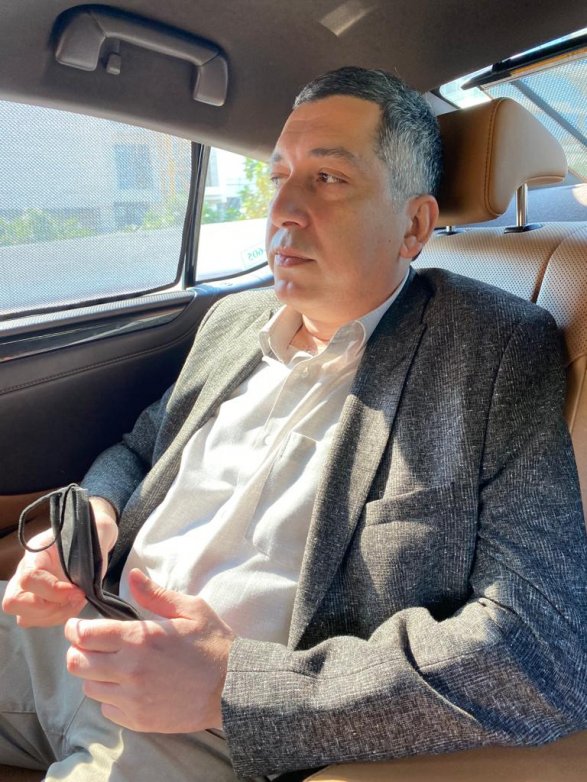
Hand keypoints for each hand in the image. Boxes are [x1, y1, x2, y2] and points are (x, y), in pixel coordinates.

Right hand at [1, 496, 117, 627]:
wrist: (93, 537)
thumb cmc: (93, 534)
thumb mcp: (98, 534)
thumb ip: (94, 551)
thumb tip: (87, 577)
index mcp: (38, 551)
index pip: (29, 577)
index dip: (52, 591)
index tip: (78, 591)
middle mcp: (26, 571)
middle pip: (14, 602)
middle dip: (47, 609)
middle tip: (75, 599)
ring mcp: (29, 588)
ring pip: (25, 616)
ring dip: (55, 615)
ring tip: (78, 601)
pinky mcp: (38, 602)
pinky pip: (37, 621)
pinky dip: (58, 618)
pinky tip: (75, 604)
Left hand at [64, 569, 235, 732]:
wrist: (233, 687)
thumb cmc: (213, 643)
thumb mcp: (191, 609)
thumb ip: (156, 594)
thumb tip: (132, 576)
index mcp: (140, 638)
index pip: (85, 635)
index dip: (75, 629)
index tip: (77, 626)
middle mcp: (130, 670)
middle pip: (77, 664)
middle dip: (78, 651)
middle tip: (90, 646)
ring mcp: (133, 699)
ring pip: (89, 688)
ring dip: (94, 675)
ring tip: (111, 666)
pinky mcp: (139, 720)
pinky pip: (107, 709)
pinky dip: (110, 698)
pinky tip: (127, 687)